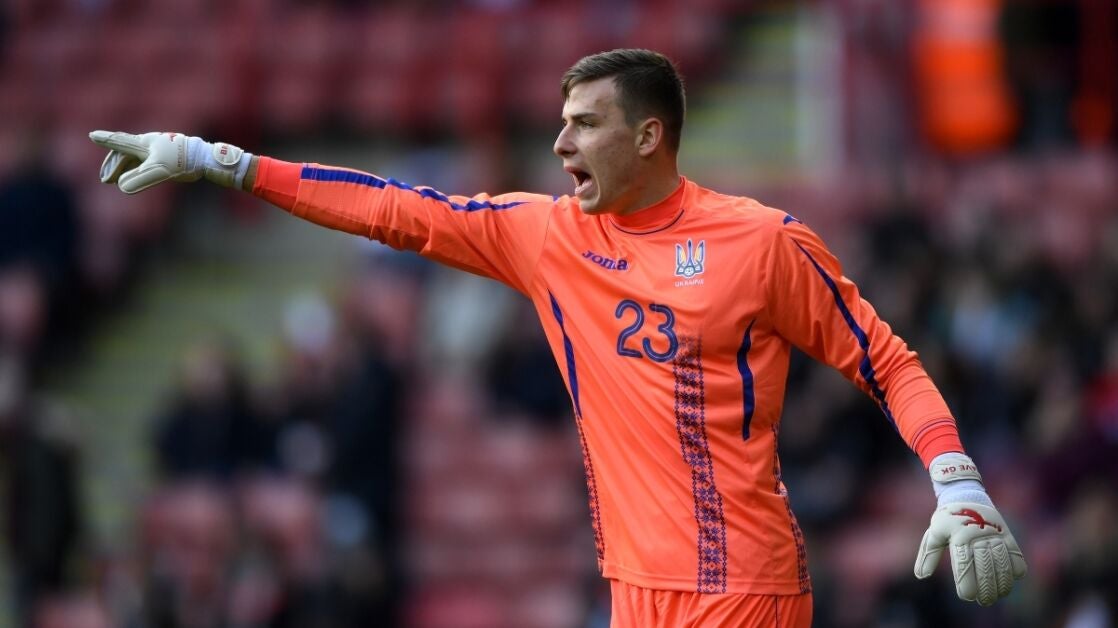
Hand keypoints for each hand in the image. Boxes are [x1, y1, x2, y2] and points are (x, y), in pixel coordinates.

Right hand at [89, 130, 250, 193]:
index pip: (120, 142)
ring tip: (112, 181)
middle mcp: (148, 143)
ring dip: (121, 168)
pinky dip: (133, 169)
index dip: (106, 140)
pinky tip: (131, 177)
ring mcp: (156, 149)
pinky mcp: (164, 156)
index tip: (92, 135)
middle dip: (112, 165)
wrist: (204, 158)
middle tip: (105, 180)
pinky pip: (142, 161)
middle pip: (123, 152)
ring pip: (133, 157)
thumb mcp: (160, 172)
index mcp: (144, 143)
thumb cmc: (182, 162)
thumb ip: (140, 179)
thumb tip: (121, 187)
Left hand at [914, 454, 1026, 605]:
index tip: (967, 597)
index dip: (967, 582)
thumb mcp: (934, 533)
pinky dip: (1016, 568)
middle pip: (985, 567)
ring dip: (1002, 582)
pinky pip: (1016, 554)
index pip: (964, 564)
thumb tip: (921, 576)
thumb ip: (928, 555)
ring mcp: (995, 534)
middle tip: (984, 601)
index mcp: (958, 536)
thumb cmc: (947, 518)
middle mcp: (978, 535)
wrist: (966, 495)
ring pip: (1002, 563)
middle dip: (986, 588)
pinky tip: (1011, 580)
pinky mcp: (1007, 534)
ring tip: (998, 595)